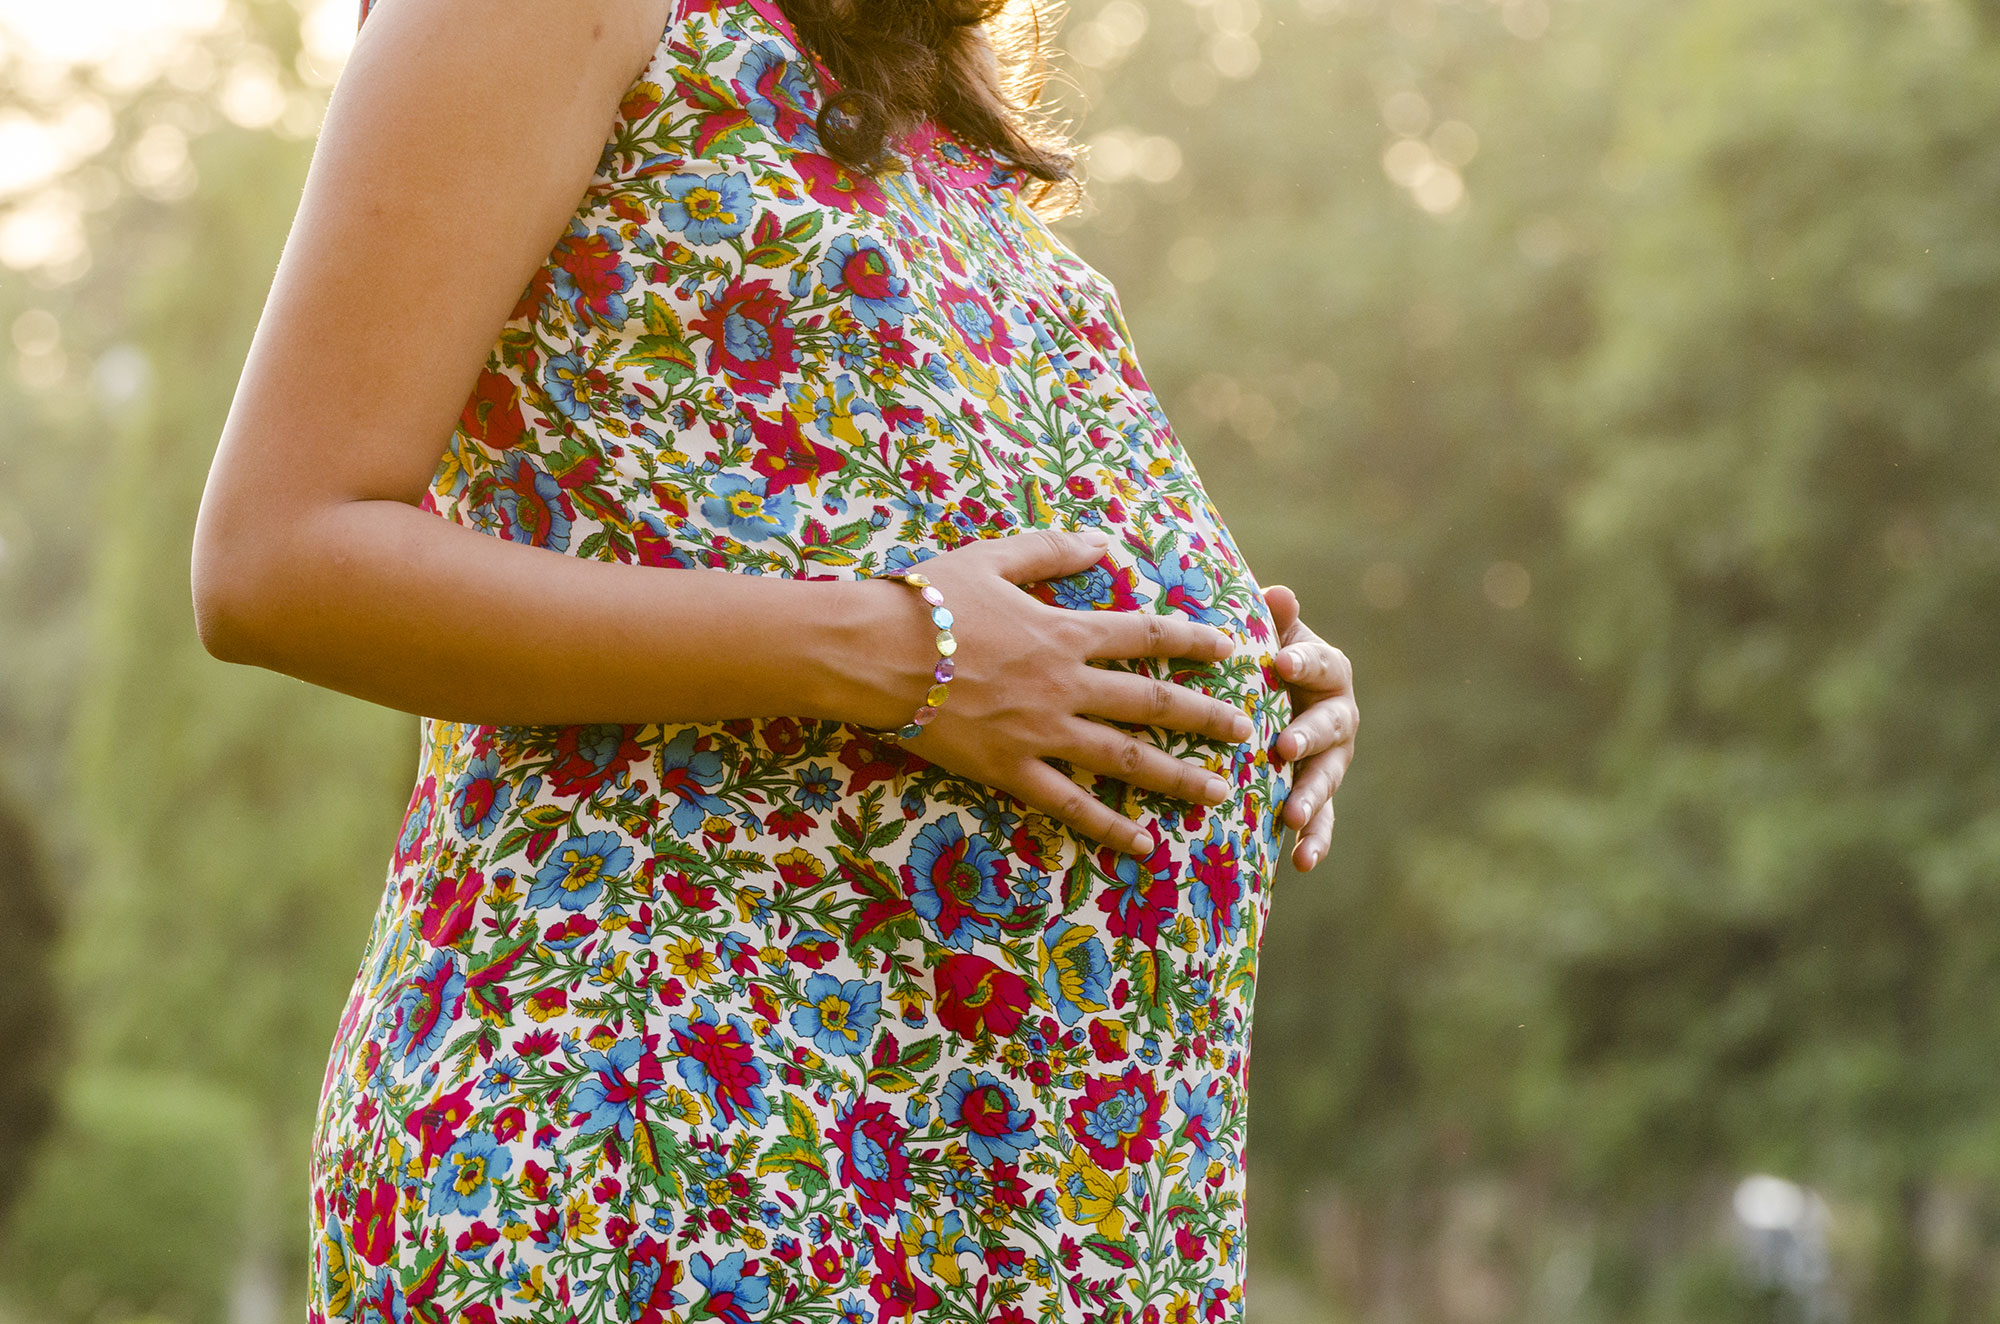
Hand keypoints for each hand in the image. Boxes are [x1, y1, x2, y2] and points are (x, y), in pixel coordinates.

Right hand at [848, 530, 1254, 855]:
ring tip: (1220, 793)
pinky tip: (1144, 845)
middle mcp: (1066, 685)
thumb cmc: (927, 600)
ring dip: (1178, 777)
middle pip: (1153, 703)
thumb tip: (1104, 541)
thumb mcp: (993, 558)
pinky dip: (1110, 825)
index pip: (1148, 636)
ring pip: (1126, 759)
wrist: (873, 653)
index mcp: (1065, 632)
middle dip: (1207, 717)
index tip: (1230, 650)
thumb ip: (1053, 550)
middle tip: (1247, 732)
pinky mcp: (1010, 770)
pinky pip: (1070, 805)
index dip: (1194, 642)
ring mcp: (1041, 733)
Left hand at [1263, 584, 1357, 871]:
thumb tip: (1277, 594)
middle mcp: (1340, 715)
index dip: (1303, 663)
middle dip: (1310, 737)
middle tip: (1286, 747)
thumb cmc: (1264, 658)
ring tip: (1294, 817)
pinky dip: (1316, 841)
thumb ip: (1275, 620)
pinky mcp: (1320, 794)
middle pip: (1332, 726)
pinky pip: (1323, 821)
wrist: (1271, 695)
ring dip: (1313, 798)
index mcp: (1329, 669)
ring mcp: (1333, 758)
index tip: (1279, 663)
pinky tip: (1302, 863)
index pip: (1321, 664)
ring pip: (1328, 778)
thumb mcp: (1270, 636)